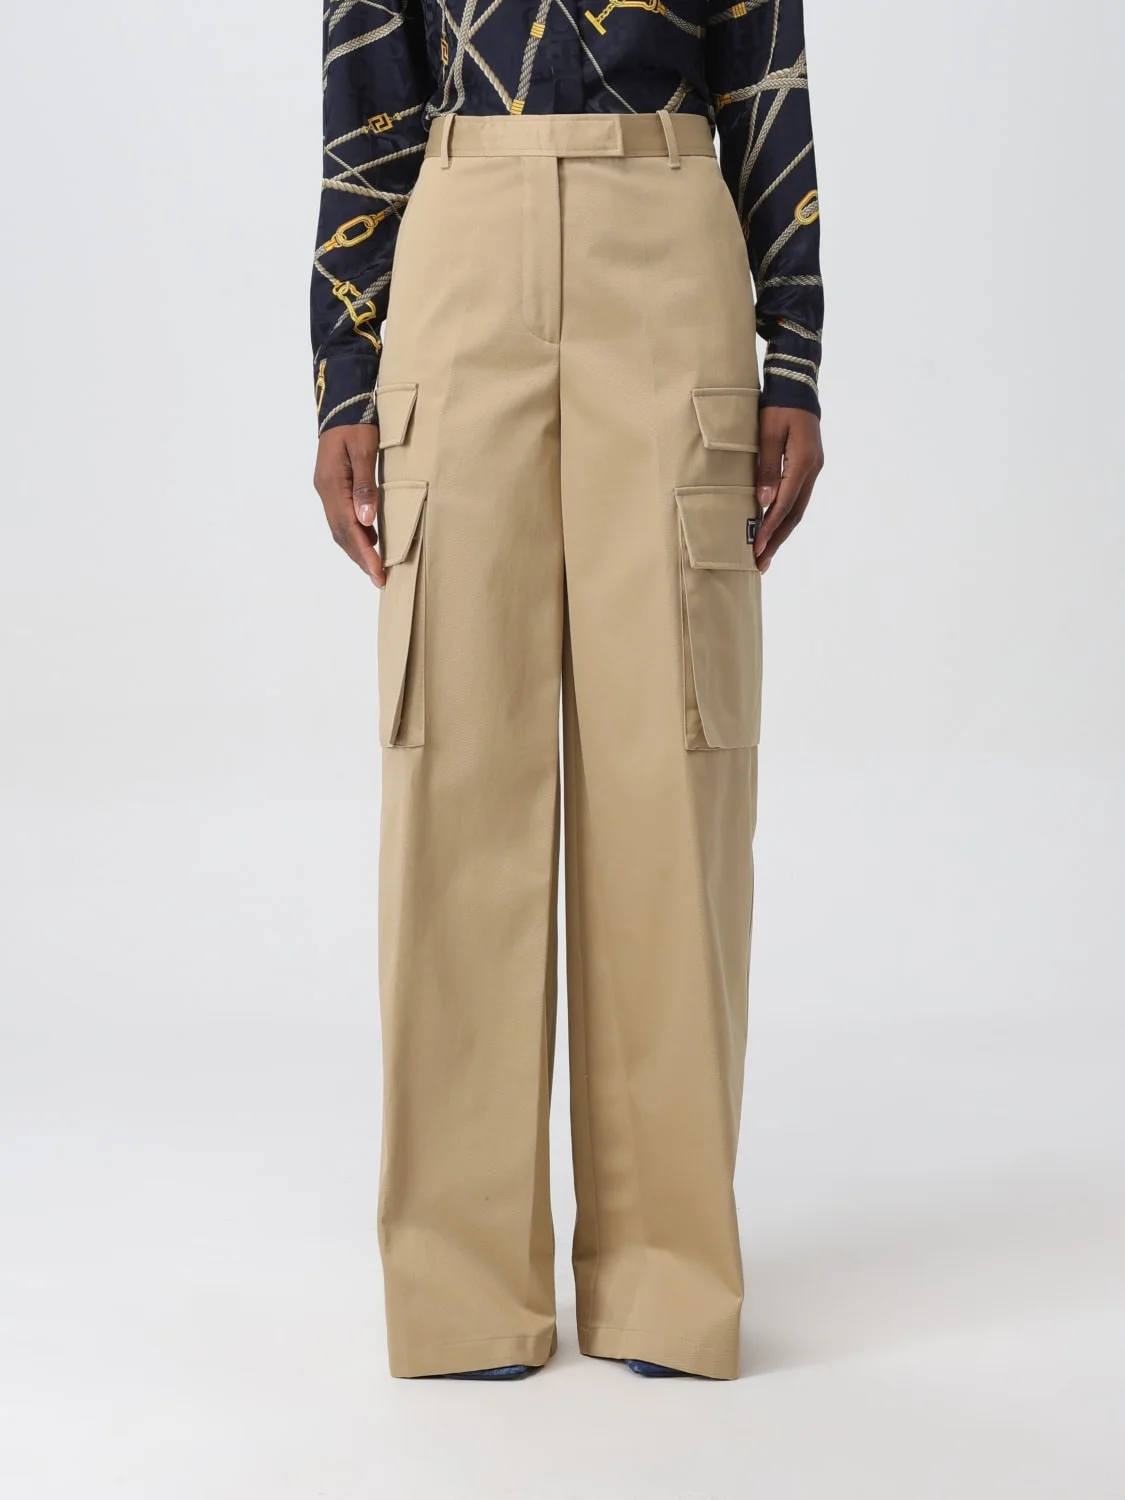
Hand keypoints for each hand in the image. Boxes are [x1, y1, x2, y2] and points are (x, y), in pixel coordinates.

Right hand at [313, 423, 385, 586]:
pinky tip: (370, 539)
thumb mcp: (364, 451)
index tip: (379, 574)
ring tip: (375, 566)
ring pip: (340, 528)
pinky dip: (356, 533)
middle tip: (380, 579)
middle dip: (360, 558)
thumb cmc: (356, 423)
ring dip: (357, 548)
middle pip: (341, 534)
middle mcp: (325, 491)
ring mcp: (326, 488)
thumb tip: (366, 522)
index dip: (365, 554)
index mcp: (331, 485)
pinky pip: (342, 516)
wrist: (341, 401)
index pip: (348, 529)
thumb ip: (365, 487)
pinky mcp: (332, 485)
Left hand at [754, 407, 823, 573]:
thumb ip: (767, 468)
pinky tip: (775, 529)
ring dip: (782, 532)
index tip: (756, 547)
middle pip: (795, 514)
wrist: (797, 387)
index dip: (770, 528)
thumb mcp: (768, 434)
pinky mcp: (808, 468)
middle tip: (760, 563)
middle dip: (777, 540)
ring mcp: (813, 470)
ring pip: (798, 509)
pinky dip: (786, 517)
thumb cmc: (778, 407)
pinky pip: (797, 499)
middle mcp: (812, 470)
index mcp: (804, 463)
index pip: (785, 504)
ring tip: (766, 554)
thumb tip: (763, 502)